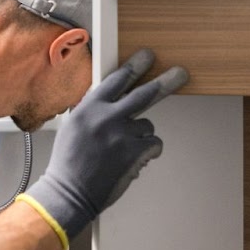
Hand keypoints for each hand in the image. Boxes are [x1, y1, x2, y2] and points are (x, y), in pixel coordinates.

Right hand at [24, 49, 187, 240]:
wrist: (70, 193)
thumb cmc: (69, 164)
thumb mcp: (73, 127)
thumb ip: (93, 111)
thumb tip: (113, 98)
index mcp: (88, 108)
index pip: (116, 80)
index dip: (134, 66)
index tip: (147, 56)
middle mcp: (106, 117)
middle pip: (144, 94)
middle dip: (165, 82)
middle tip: (180, 74)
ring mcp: (122, 134)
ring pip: (147, 125)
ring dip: (141, 136)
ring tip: (122, 151)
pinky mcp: (135, 152)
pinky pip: (154, 143)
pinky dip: (148, 152)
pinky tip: (133, 160)